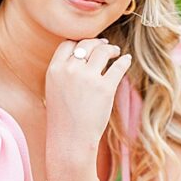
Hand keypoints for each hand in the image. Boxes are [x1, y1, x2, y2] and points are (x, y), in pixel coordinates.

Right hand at [45, 37, 131, 151]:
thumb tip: (80, 56)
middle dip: (97, 42)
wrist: (69, 139)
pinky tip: (126, 60)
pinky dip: (124, 61)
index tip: (87, 45)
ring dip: (111, 49)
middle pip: (86, 44)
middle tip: (104, 45)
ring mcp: (88, 78)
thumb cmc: (62, 117)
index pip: (67, 44)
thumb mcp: (54, 89)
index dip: (79, 42)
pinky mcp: (105, 88)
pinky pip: (118, 66)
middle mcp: (70, 70)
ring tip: (115, 52)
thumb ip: (63, 72)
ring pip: (102, 51)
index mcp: (54, 69)